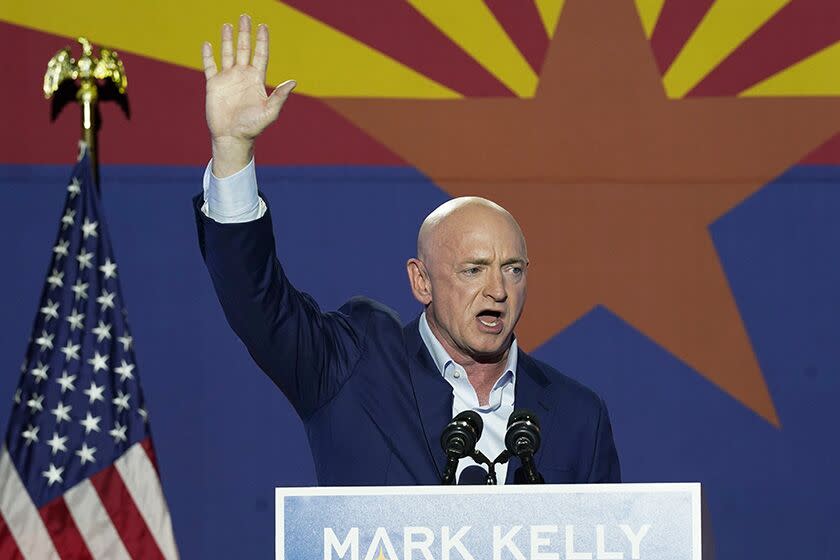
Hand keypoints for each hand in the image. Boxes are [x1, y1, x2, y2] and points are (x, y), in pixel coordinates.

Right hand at [202, 14, 295, 176]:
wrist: (232, 137)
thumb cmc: (253, 127)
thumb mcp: (269, 112)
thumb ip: (280, 96)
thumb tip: (293, 82)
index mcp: (256, 80)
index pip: (260, 55)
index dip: (262, 41)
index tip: (263, 26)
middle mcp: (242, 76)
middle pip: (244, 49)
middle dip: (245, 33)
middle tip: (245, 16)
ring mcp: (228, 79)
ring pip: (228, 54)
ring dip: (227, 39)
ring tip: (228, 25)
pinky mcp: (214, 85)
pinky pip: (210, 66)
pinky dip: (208, 55)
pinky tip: (208, 44)